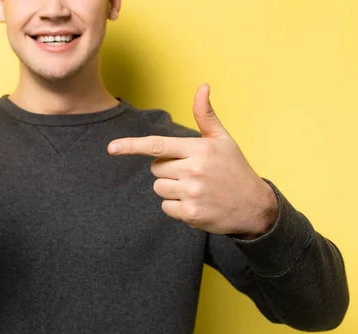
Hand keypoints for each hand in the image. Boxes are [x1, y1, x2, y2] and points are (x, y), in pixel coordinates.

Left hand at [107, 83, 277, 237]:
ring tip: (196, 189)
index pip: (157, 145)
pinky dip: (177, 207)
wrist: (255, 206)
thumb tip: (202, 86)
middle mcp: (194, 169)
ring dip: (172, 190)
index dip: (131, 146)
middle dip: (168, 170)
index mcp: (199, 149)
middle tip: (192, 174)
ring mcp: (192, 192)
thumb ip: (206, 115)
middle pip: (155, 168)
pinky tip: (197, 204)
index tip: (111, 148)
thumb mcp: (223, 140)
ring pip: (159, 188)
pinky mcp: (190, 213)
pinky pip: (166, 207)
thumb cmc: (235, 169)